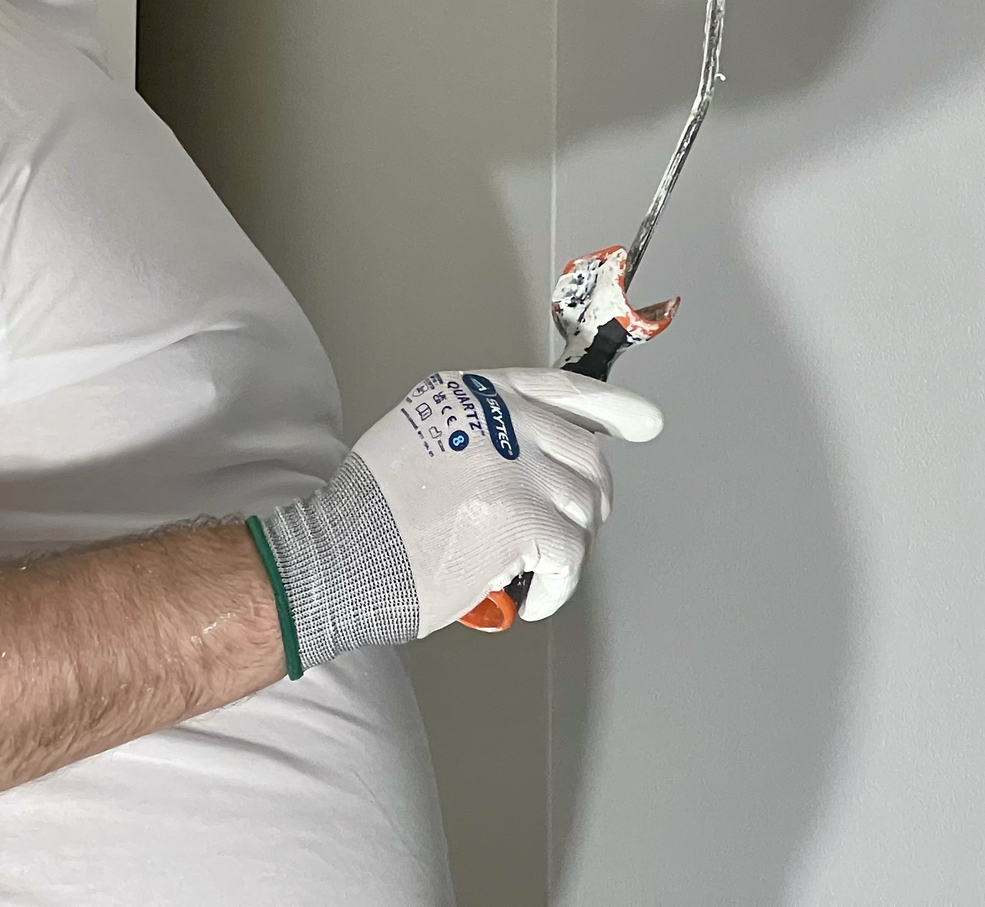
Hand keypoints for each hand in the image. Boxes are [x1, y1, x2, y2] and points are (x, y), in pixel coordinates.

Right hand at [251, 368, 661, 673]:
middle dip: (589, 495)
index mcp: (474, 394)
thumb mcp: (420, 433)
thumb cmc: (371, 510)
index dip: (610, 407)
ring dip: (567, 544)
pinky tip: (531, 597)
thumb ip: (479, 428)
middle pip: (585, 452)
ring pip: (584, 506)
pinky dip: (558, 587)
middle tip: (568, 527)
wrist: (339, 555)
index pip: (558, 388)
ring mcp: (516, 468)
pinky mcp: (524, 520)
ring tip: (532, 565)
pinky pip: (572, 556)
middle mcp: (501, 419)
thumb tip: (536, 450)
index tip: (645, 422)